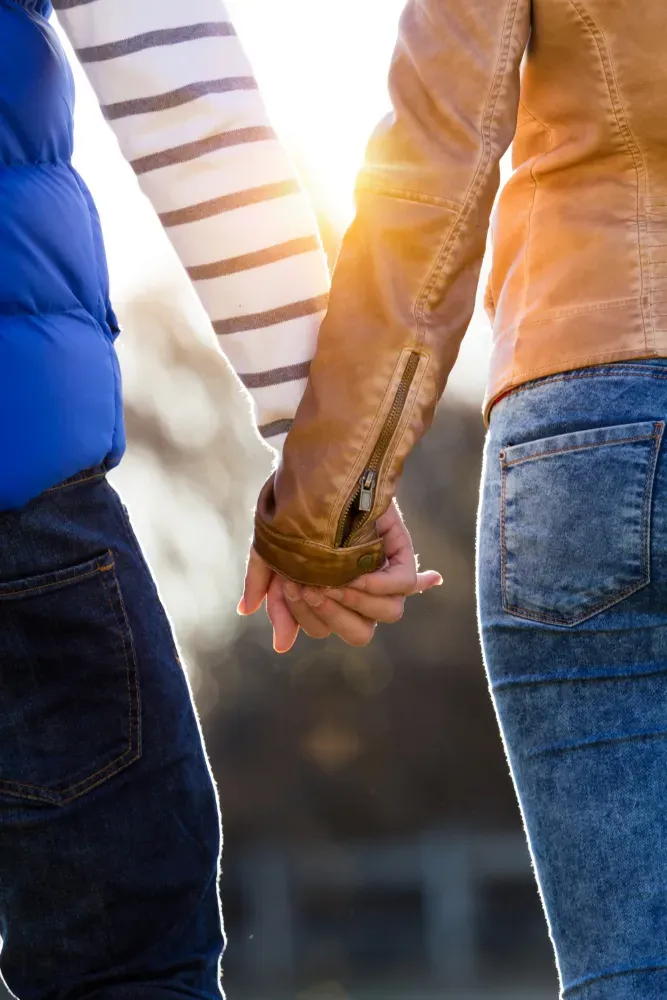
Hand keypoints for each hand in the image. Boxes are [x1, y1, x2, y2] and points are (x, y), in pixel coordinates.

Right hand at [239, 500, 440, 652]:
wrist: (310, 470)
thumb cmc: (290, 515)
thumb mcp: (272, 557)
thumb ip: (273, 600)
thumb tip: (282, 647)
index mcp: (333, 597)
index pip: (325, 630)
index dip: (306, 618)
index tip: (290, 587)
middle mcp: (362, 591)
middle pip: (360, 633)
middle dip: (331, 615)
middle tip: (309, 587)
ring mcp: (384, 572)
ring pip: (387, 614)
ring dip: (354, 602)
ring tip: (331, 581)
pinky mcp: (401, 551)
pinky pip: (404, 584)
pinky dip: (378, 585)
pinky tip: (356, 573)